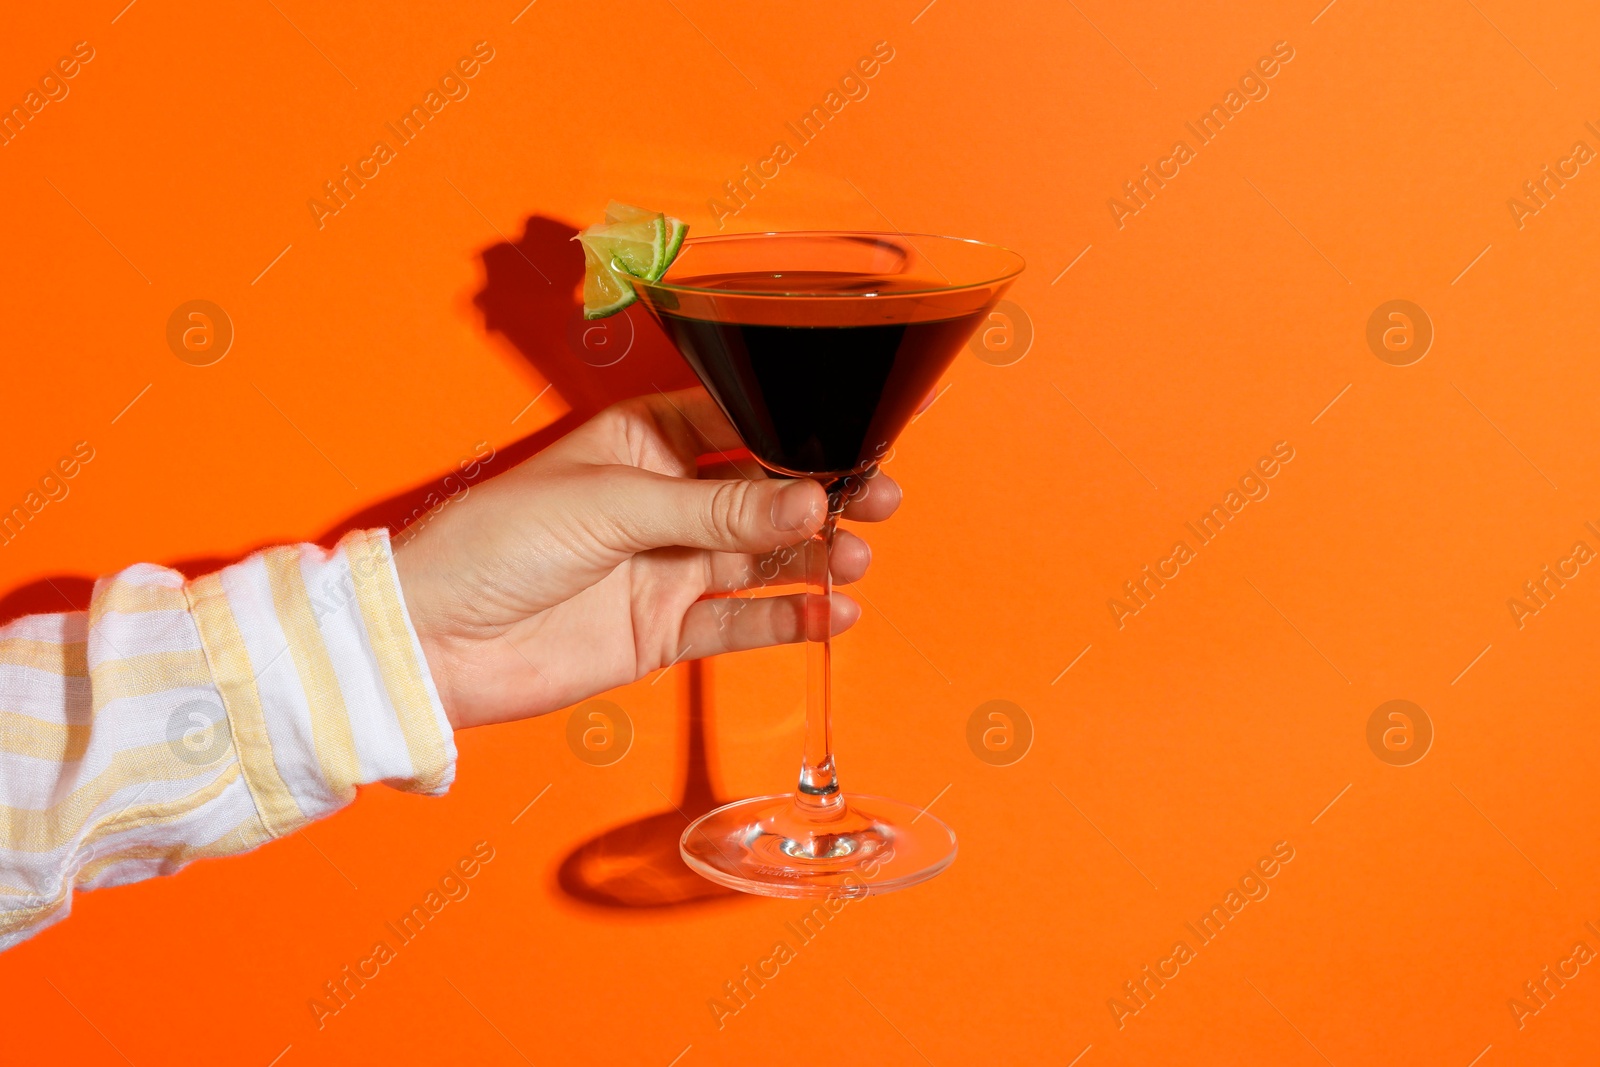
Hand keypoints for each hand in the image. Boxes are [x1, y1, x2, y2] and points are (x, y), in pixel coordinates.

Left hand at [393, 388, 901, 729]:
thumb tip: (807, 497)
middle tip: (880, 498)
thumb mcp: (613, 504)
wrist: (436, 641)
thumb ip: (716, 506)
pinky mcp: (663, 629)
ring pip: (761, 555)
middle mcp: (663, 500)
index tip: (856, 434)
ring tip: (855, 557)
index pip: (739, 422)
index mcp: (644, 441)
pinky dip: (785, 618)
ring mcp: (667, 566)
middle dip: (823, 493)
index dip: (798, 428)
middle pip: (763, 491)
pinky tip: (829, 612)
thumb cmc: (496, 542)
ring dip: (813, 555)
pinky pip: (738, 620)